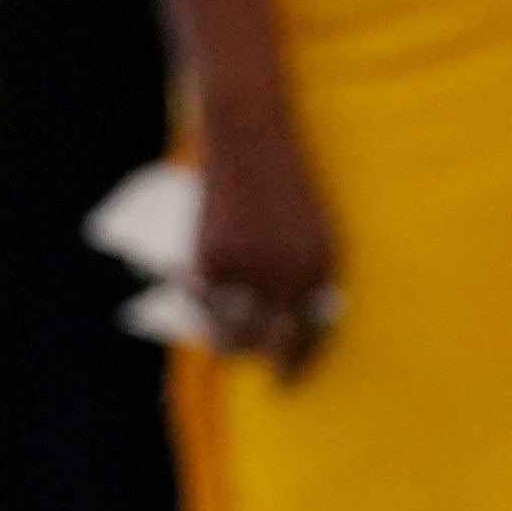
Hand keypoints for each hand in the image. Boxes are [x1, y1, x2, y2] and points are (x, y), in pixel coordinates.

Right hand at [188, 100, 337, 374]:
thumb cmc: (280, 174)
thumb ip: (297, 270)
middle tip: (246, 366)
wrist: (251, 132)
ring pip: (232, 328)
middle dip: (260, 357)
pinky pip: (201, 297)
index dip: (296, 358)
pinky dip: (193, 298)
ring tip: (219, 341)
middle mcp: (292, 275)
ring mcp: (251, 268)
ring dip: (225, 337)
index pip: (310, 332)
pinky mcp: (214, 256)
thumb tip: (273, 315)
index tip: (284, 378)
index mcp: (322, 266)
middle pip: (271, 340)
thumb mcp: (305, 226)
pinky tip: (189, 293)